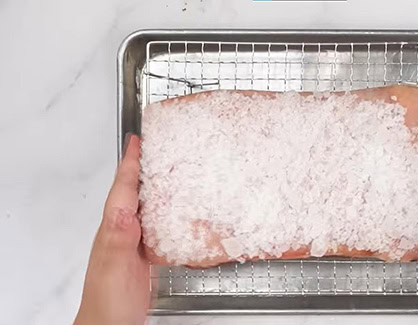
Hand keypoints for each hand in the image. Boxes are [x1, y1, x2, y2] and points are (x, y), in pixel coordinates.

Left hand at [74, 134, 148, 324]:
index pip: (122, 190)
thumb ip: (119, 240)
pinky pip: (153, 225)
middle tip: (154, 147)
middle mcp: (121, 232)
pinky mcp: (142, 255)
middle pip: (131, 192)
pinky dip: (162, 211)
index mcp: (114, 229)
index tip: (137, 141)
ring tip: (167, 170)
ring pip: (142, 206)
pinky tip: (174, 212)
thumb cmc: (108, 302)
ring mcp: (131, 243)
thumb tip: (124, 210)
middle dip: (139, 168)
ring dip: (151, 186)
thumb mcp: (115, 268)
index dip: (129, 164)